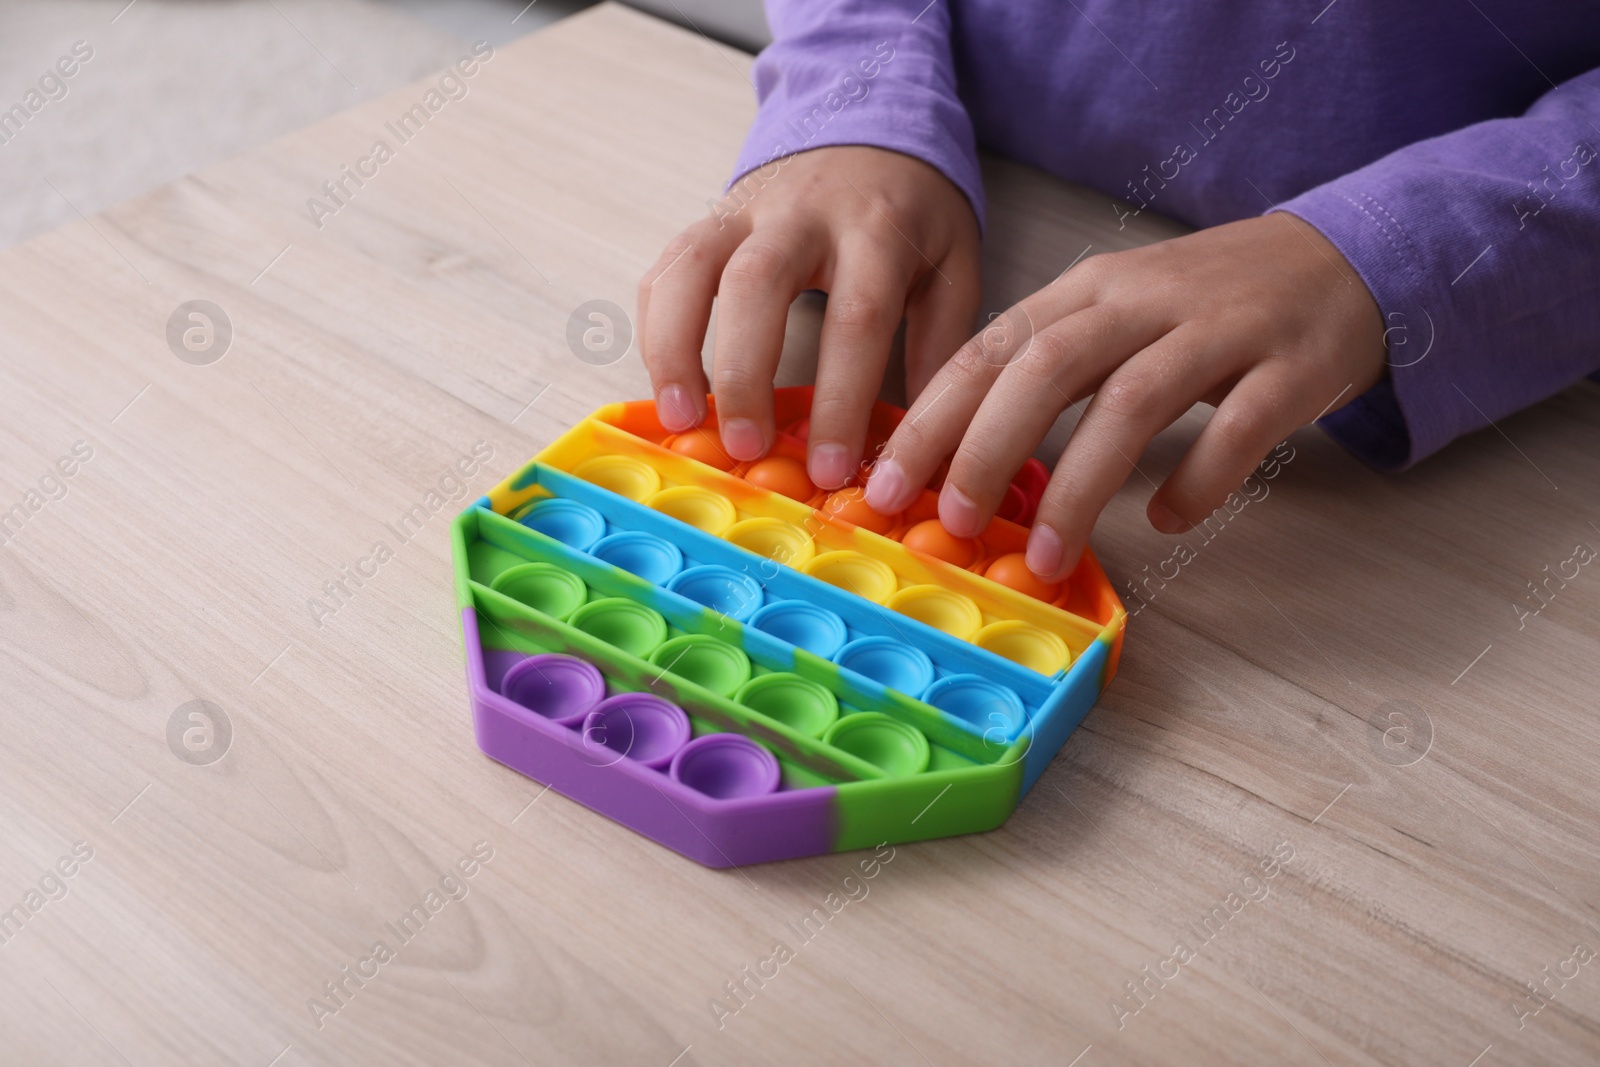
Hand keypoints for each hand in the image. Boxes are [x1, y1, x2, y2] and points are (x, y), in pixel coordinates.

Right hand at [637, 145, 980, 488]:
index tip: (830, 468)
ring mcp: (746, 212)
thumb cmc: (912, 214)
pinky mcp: (708, 220)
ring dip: (676, 347)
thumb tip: (922, 442)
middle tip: (746, 447)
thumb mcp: (953, 268)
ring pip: (693, 268)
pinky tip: (666, 384)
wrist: (870, 123)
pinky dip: (655, 327)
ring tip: (681, 419)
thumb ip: (940, 347)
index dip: (841, 398)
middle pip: (758, 285)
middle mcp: (804, 214)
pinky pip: (666, 269)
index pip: (856, 317)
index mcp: (878, 229)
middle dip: (746, 373)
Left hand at [864, 213, 1387, 580]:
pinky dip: (1197, 481)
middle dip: (988, 449)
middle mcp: (1145, 301)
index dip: (933, 418)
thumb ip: (1045, 371)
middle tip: (952, 523)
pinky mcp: (1289, 366)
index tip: (885, 485)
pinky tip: (1168, 521)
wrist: (1342, 261)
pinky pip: (1237, 430)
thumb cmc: (1207, 307)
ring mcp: (1221, 330)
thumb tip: (958, 457)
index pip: (992, 347)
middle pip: (1048, 367)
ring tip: (1047, 555)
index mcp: (1088, 290)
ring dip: (1081, 485)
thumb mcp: (1114, 316)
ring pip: (1133, 401)